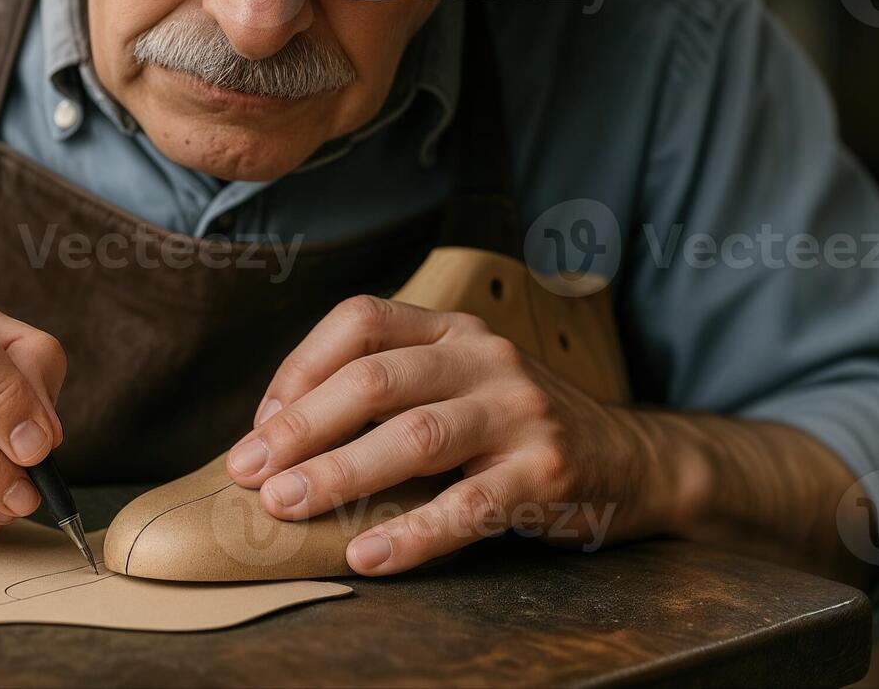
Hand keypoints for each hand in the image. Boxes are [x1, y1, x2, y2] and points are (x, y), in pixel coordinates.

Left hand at [225, 296, 667, 574]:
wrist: (630, 460)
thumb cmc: (511, 428)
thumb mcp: (455, 384)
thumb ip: (386, 392)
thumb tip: (275, 434)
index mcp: (451, 328)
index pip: (360, 321)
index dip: (299, 369)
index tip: (260, 426)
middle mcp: (485, 356)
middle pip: (375, 379)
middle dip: (301, 427)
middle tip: (248, 471)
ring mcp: (521, 410)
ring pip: (416, 437)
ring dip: (341, 473)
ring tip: (287, 505)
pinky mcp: (548, 472)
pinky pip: (470, 506)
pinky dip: (412, 534)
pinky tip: (367, 556)